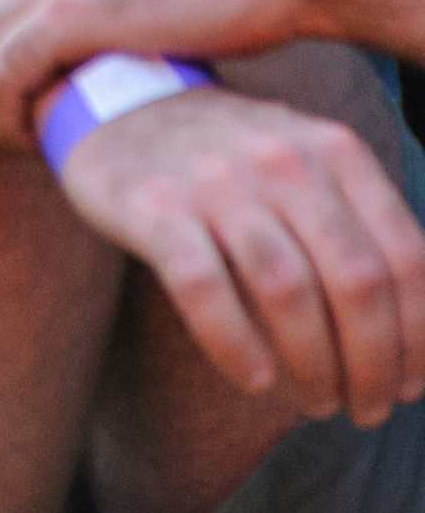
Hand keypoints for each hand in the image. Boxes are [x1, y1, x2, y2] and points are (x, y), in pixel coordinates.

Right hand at [57, 82, 424, 425]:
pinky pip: (204, 288)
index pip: (405, 257)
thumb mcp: (308, 165)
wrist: (118, 104)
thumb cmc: (234, 162)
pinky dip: (236, 345)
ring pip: (287, 291)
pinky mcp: (154, 205)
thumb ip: (360, 227)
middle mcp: (281, 157)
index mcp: (333, 149)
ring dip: (314, 367)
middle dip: (373, 364)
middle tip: (366, 409)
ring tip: (318, 402)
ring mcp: (214, 179)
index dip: (419, 336)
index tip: (411, 386)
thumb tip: (415, 340)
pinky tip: (254, 380)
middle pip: (355, 282)